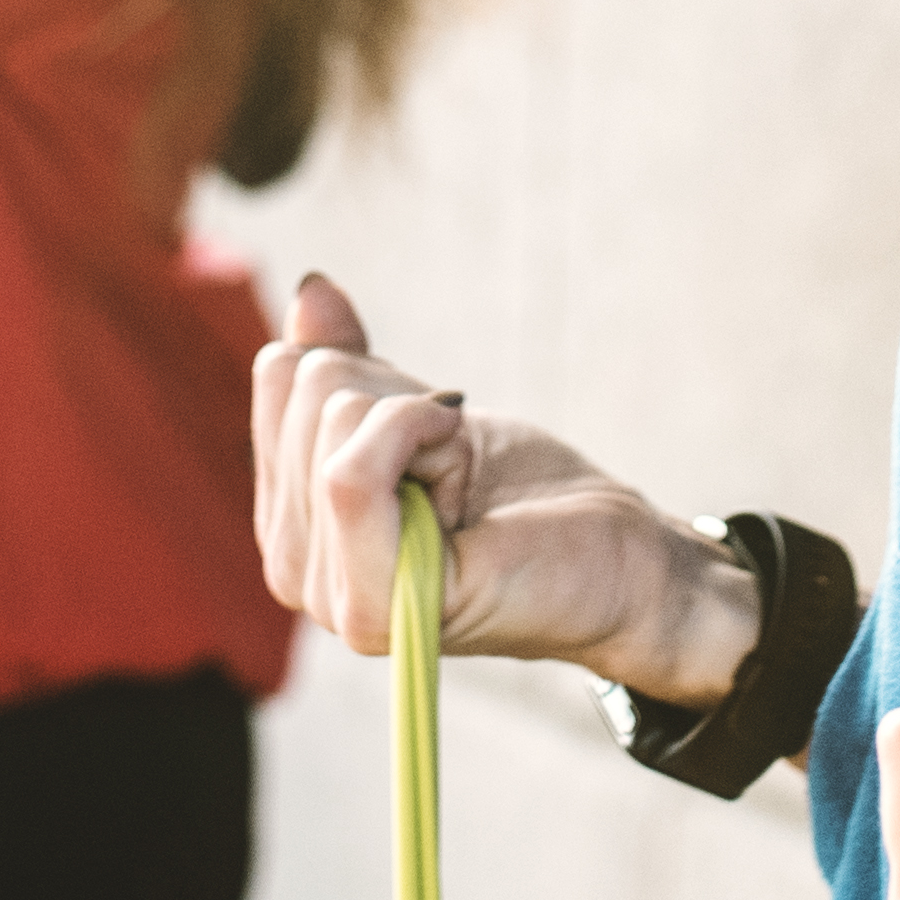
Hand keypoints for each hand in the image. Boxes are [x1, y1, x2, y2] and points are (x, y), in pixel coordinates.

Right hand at [251, 276, 765, 703]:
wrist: (619, 562)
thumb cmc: (526, 495)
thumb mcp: (422, 411)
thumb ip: (352, 363)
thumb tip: (311, 291)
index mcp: (292, 518)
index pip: (281, 373)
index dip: (373, 372)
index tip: (430, 431)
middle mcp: (292, 568)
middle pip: (304, 389)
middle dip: (398, 399)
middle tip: (455, 471)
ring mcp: (329, 599)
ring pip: (333, 422)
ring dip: (425, 427)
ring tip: (463, 493)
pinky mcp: (373, 608)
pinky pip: (351, 475)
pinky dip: (416, 437)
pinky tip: (461, 476)